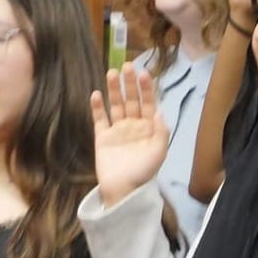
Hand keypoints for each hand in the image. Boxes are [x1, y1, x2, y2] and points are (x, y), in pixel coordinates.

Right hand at [91, 63, 168, 206]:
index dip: (146, 88)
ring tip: (112, 73)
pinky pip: (99, 119)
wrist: (123, 191)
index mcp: (149, 128)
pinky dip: (97, 107)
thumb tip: (160, 110)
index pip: (148, 103)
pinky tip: (96, 94)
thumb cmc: (143, 173)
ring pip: (116, 105)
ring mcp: (117, 130)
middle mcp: (133, 125)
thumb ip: (161, 131)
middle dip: (129, 84)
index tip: (143, 73)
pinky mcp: (102, 137)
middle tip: (127, 66)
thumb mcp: (159, 152)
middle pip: (131, 100)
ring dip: (114, 90)